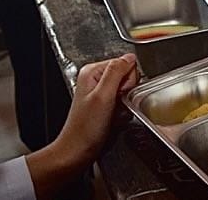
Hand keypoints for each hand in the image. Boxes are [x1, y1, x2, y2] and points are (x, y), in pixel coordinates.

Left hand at [41, 55, 138, 180]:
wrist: (77, 151)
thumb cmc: (85, 128)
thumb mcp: (103, 96)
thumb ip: (116, 73)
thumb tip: (129, 57)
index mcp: (93, 71)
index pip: (125, 62)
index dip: (128, 79)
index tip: (119, 93)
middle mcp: (96, 79)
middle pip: (127, 75)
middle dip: (127, 91)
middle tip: (114, 105)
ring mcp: (100, 92)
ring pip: (127, 90)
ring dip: (125, 103)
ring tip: (113, 113)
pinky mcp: (105, 104)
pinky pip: (124, 102)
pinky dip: (123, 111)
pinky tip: (114, 118)